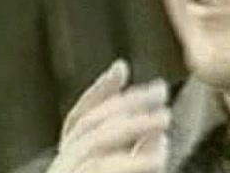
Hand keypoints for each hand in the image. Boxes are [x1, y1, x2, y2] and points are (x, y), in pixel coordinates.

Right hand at [46, 60, 170, 172]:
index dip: (99, 91)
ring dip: (133, 125)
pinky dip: (133, 162)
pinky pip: (100, 169)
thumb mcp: (135, 171)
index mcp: (73, 164)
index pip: (79, 121)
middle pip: (88, 125)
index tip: (121, 67)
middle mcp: (63, 169)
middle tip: (161, 90)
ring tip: (165, 118)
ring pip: (94, 142)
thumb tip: (159, 137)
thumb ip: (140, 158)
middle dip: (126, 103)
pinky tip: (158, 156)